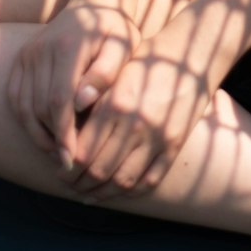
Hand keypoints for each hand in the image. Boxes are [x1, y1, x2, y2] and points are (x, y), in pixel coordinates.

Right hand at [7, 2, 139, 167]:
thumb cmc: (115, 30)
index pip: (59, 100)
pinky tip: (44, 135)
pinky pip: (16, 97)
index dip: (64, 133)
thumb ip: (105, 74)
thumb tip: (82, 102)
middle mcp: (41, 50)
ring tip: (57, 153)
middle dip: (52, 139)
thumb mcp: (123, 47)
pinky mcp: (21, 59)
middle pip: (39, 107)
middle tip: (69, 162)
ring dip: (38, 134)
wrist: (95, 2)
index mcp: (67, 47)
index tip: (74, 158)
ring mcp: (27, 54)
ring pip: (24, 106)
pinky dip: (26, 120)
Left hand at [65, 11, 217, 200]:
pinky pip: (149, 180)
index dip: (67, 167)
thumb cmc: (145, 62)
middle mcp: (135, 123)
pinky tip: (117, 191)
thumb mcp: (114, 76)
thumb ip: (91, 104)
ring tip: (89, 194)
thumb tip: (65, 138)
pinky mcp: (175, 145)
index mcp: (115, 104)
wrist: (190, 55)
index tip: (60, 170)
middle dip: (79, 183)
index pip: (82, 151)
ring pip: (122, 181)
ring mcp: (157, 137)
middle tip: (70, 185)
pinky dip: (130, 192)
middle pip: (98, 170)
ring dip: (101, 193)